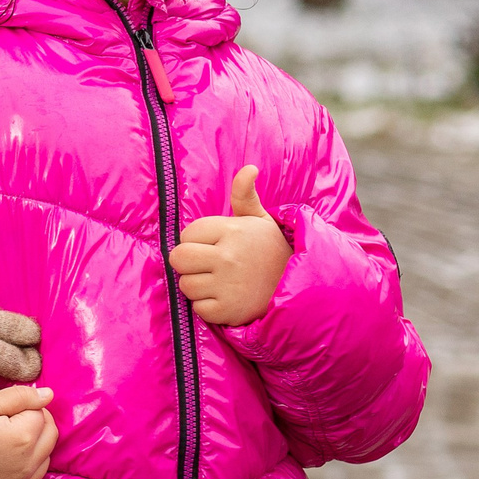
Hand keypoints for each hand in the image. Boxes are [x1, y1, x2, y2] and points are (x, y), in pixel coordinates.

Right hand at [0, 384, 56, 478]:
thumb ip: (18, 396)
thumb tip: (49, 395)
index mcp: (23, 436)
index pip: (42, 413)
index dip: (23, 409)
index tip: (2, 414)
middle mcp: (30, 463)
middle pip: (50, 435)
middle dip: (35, 425)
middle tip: (8, 425)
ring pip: (45, 458)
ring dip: (33, 448)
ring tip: (4, 447)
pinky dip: (26, 473)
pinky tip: (4, 468)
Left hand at [168, 166, 290, 327]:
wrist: (300, 286)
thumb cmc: (271, 250)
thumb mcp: (261, 220)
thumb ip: (244, 195)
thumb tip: (249, 168)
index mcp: (233, 231)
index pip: (186, 234)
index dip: (196, 241)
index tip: (215, 246)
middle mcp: (228, 257)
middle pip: (178, 259)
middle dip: (189, 263)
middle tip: (210, 265)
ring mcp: (227, 285)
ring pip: (185, 285)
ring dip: (199, 286)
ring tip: (223, 282)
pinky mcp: (227, 310)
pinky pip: (198, 308)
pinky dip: (209, 307)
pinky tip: (228, 299)